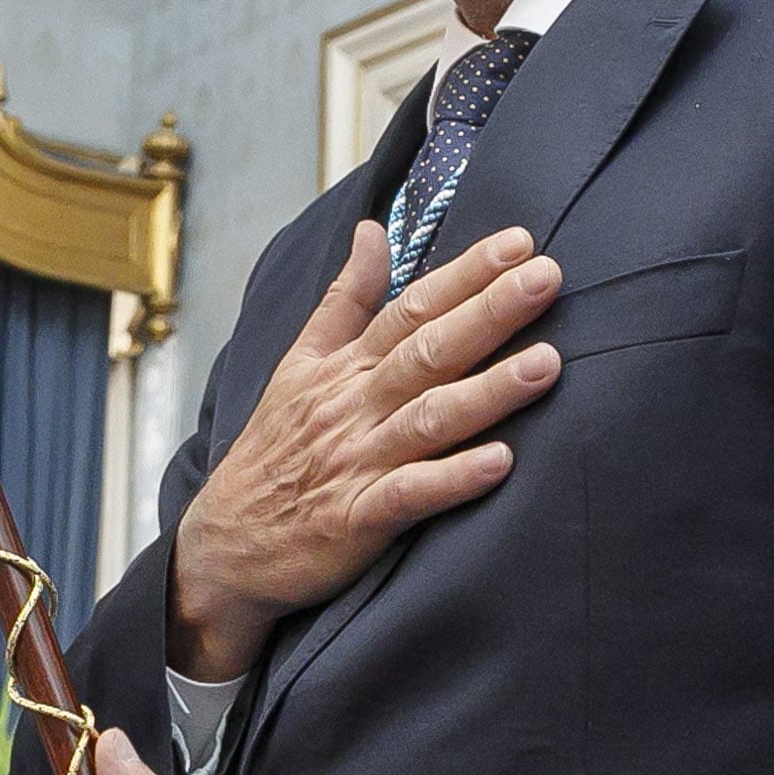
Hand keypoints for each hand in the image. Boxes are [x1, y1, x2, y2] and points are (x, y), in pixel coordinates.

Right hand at [168, 220, 561, 680]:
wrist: (226, 545)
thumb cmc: (275, 449)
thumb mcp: (299, 362)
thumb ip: (345, 298)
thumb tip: (372, 229)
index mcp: (346, 366)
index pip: (412, 308)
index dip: (466, 273)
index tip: (520, 242)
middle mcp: (356, 406)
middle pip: (428, 350)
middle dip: (489, 312)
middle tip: (547, 276)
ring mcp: (358, 462)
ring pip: (430, 418)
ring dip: (488, 391)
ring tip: (546, 364)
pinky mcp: (358, 519)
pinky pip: (411, 495)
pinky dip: (453, 478)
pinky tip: (502, 463)